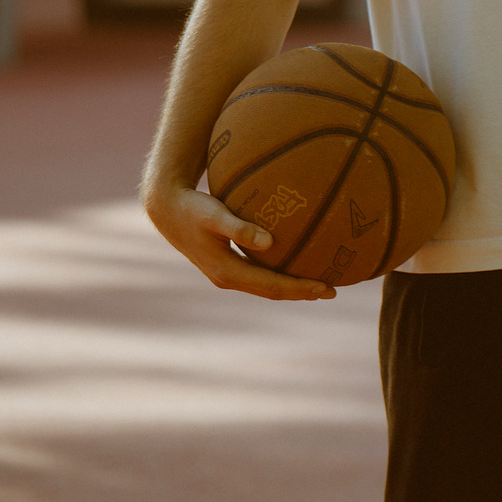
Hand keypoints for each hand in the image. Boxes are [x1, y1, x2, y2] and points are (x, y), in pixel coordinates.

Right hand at [143, 183, 336, 300]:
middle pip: (272, 291)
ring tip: (320, 285)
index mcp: (228, 271)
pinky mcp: (226, 265)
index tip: (327, 287)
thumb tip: (269, 241)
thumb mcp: (215, 215)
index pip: (272, 285)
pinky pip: (259, 276)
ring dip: (293, 287)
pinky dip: (279, 276)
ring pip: (266, 286)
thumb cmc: (193, 209)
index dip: (301, 288)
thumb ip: (240, 228)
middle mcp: (228, 278)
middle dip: (303, 292)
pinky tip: (294, 267)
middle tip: (334, 291)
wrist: (167, 210)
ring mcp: (226, 274)